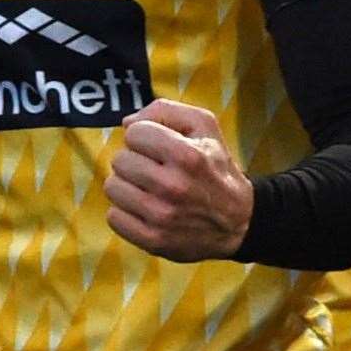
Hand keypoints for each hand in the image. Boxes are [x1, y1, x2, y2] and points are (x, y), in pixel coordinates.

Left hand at [104, 98, 252, 260]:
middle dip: (134, 160)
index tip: (156, 146)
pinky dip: (125, 212)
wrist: (237, 221)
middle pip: (120, 160)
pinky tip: (144, 209)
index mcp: (187, 155)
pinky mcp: (153, 240)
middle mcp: (173, 186)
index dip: (143, 136)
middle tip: (153, 168)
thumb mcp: (204, 126)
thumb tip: (127, 123)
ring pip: (112, 187)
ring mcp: (161, 216)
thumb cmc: (215, 167)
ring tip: (147, 188)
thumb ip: (165, 111)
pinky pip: (113, 217)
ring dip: (127, 185)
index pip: (134, 133)